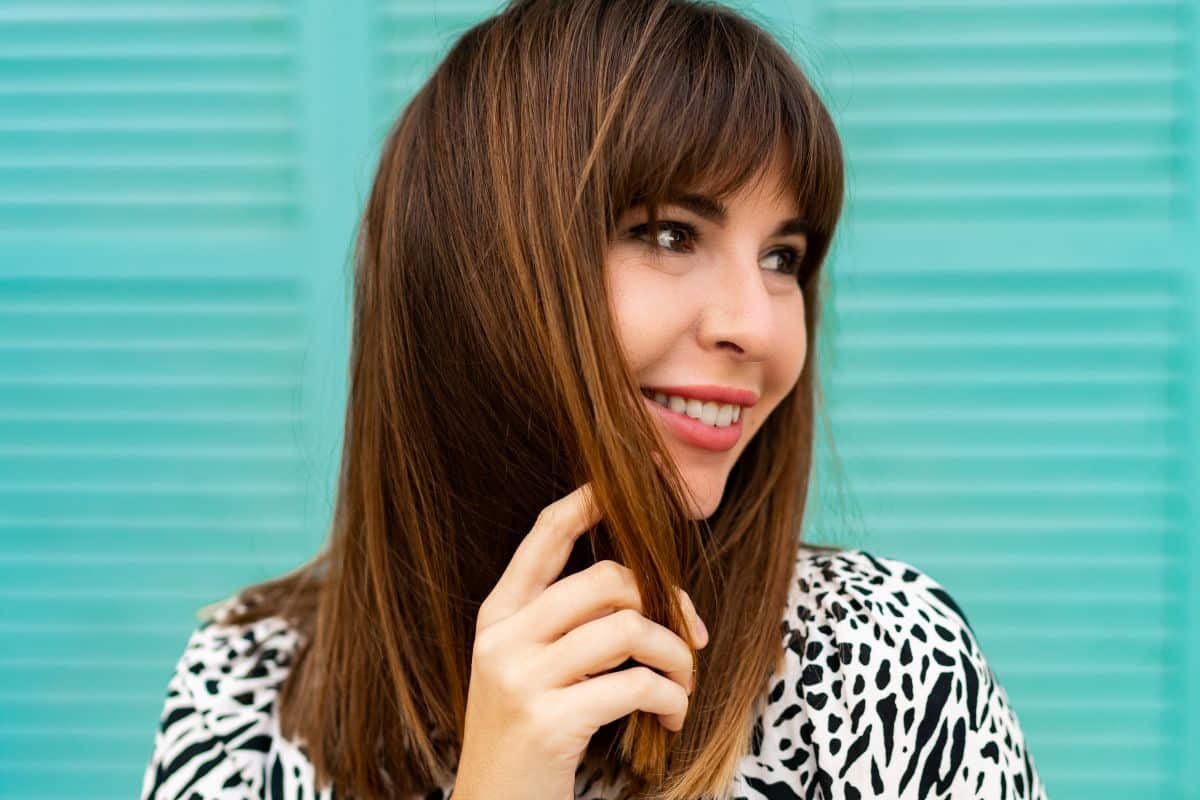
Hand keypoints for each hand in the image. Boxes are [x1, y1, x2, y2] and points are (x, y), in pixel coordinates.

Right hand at [452, 482, 708, 799]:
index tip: (630, 485)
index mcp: (498, 615)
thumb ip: (564, 624)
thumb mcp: (527, 669)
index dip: (589, 502)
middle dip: (667, 602)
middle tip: (693, 637)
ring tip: (683, 685)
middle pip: (606, 579)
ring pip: (628, 628)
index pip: (545, 535)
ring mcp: (520, 678)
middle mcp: (503, 637)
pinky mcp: (548, 721)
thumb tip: (639, 587)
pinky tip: (671, 717)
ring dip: (677, 657)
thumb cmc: (526, 736)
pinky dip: (670, 698)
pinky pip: (635, 685)